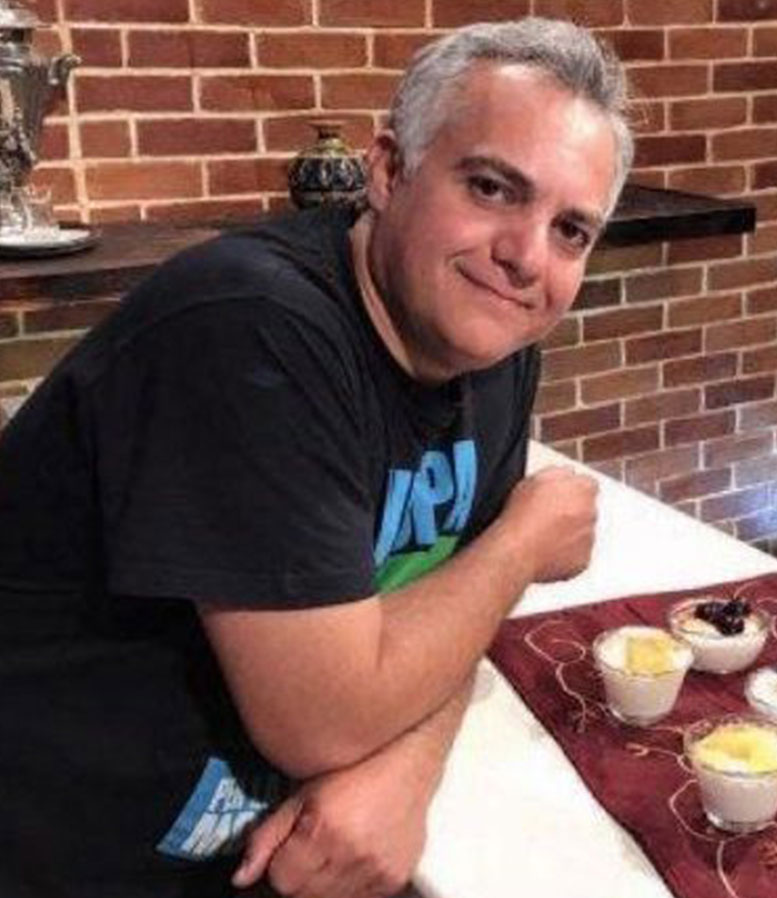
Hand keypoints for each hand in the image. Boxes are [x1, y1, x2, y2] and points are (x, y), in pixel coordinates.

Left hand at [232, 742, 430, 897]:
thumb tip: (240, 877)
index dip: (281, 863)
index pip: (281, 880)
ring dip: (324, 883)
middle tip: (311, 845)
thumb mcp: (302, 793)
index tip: (291, 845)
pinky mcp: (395, 879)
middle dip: (299, 875)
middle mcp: (353, 855)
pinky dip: (350, 886)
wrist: (409, 763)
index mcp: (325, 830)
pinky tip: (354, 856)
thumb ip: (267, 836)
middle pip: (304, 896)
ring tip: (334, 848)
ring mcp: (377, 871)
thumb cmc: (352, 769)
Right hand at [502, 465, 597, 582]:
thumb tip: (567, 474)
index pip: (588, 484)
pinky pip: (578, 555)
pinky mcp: (582, 561)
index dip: (571, 489)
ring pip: (582, 533)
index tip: (559, 495)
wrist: (518, 550)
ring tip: (543, 534)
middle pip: (587, 509)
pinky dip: (566, 553)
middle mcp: (591, 513)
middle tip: (548, 515)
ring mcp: (588, 539)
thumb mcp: (534, 478)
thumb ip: (559, 472)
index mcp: (583, 489)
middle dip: (573, 511)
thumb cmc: (522, 517)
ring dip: (570, 532)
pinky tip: (546, 549)